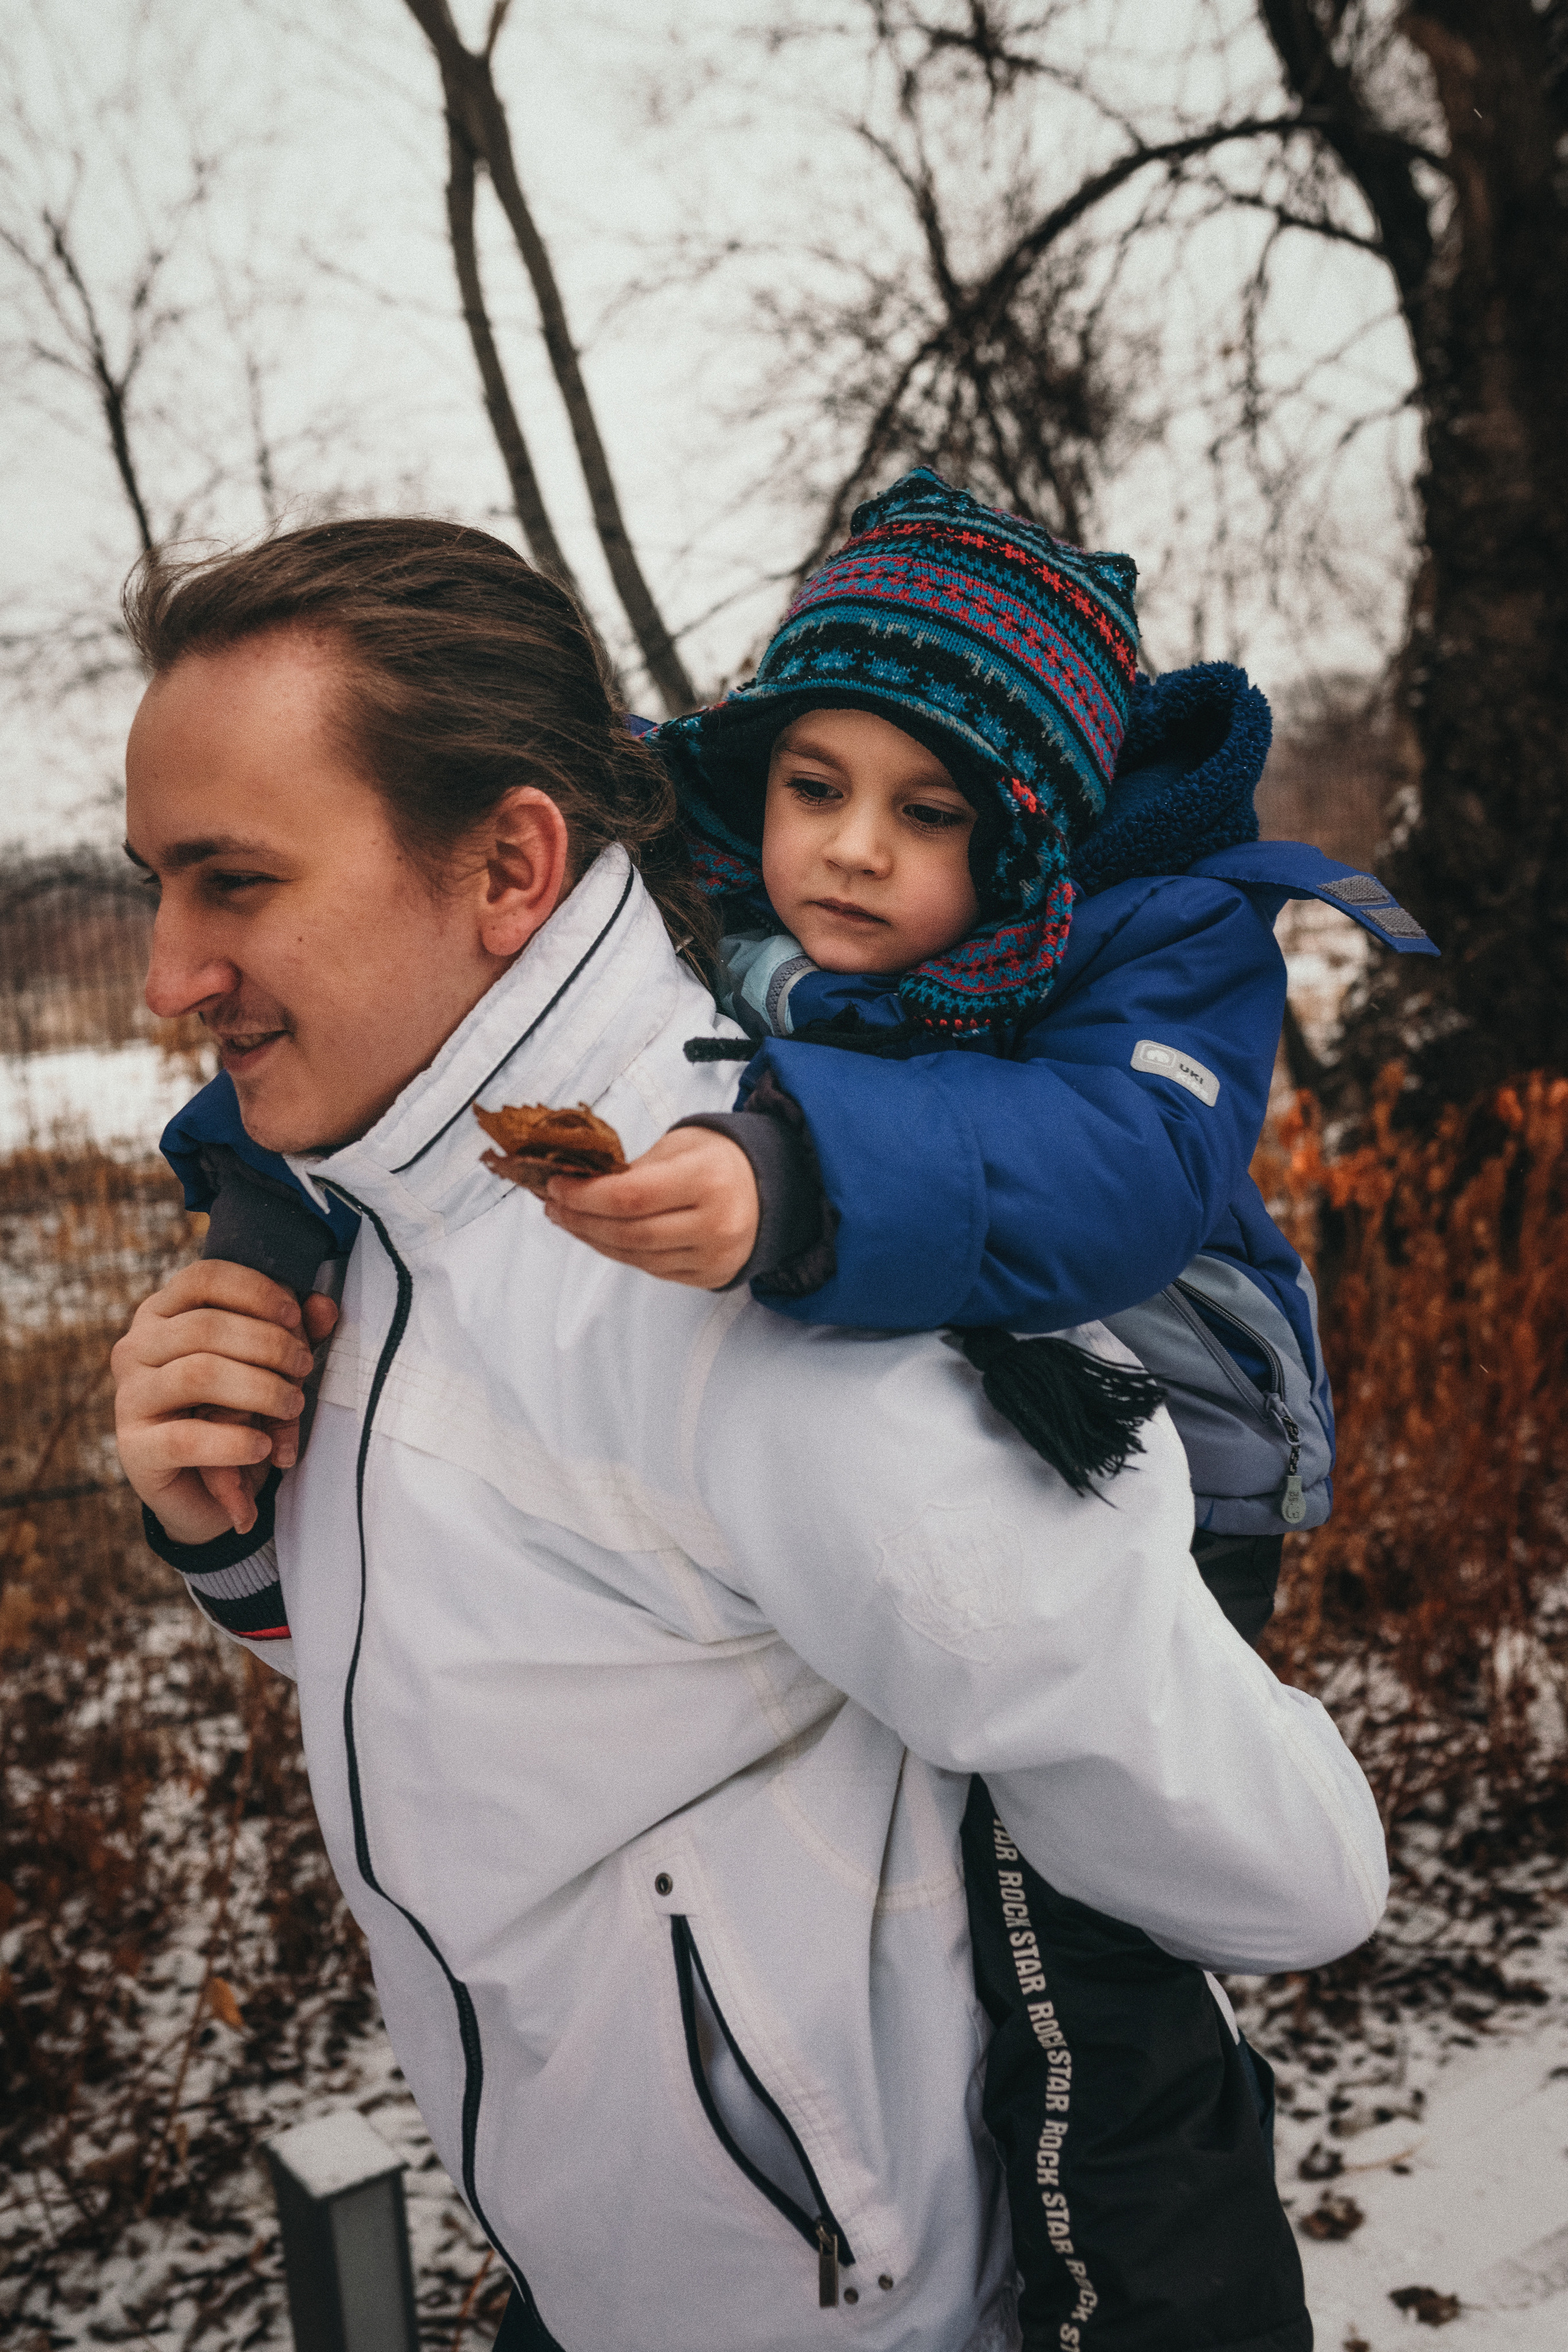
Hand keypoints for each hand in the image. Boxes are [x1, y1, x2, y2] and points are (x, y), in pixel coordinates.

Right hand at [111, 1261, 339, 1545]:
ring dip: (260, 1389)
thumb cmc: (237, 1410)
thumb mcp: (271, 1367)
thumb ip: (296, 1334)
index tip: (296, 1317)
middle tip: (304, 1369)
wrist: (204, 1489)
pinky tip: (265, 1447)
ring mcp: (130, 1398)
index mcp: (163, 1314)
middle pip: (205, 1327)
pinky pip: (186, 1438)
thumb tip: (324, 1306)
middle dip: (269, 1345)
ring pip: (198, 1374)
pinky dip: (235, 1441)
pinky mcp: (135, 1449)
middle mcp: (137, 1349)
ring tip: (293, 1406)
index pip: (203, 1279)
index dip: (255, 1291)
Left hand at [543, 1126, 758, 1288]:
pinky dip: (620, 1253)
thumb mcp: (679, 1146)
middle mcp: (715, 1223)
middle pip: (629, 1233)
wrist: (770, 1189)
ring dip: (594, 1240)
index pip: (631, 1196)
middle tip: (553, 1206)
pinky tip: (600, 1236)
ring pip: (636, 1258)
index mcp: (707, 1179)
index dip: (585, 1196)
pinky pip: (652, 1270)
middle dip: (581, 1220)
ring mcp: (714, 1256)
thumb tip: (576, 1185)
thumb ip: (633, 1169)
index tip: (556, 1186)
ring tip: (569, 1220)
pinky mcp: (710, 1276)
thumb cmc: (718, 1160)